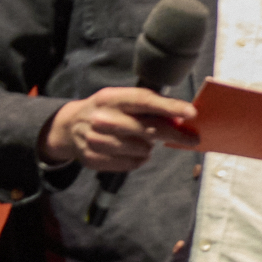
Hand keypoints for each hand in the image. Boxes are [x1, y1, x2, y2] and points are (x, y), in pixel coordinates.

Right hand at [41, 88, 197, 171]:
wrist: (69, 127)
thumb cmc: (107, 110)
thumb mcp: (122, 100)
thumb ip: (149, 107)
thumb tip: (180, 119)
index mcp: (110, 98)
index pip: (144, 101)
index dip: (170, 107)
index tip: (191, 112)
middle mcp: (102, 119)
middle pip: (148, 129)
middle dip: (174, 134)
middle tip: (193, 138)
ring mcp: (96, 141)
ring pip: (143, 149)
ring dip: (150, 146)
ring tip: (141, 139)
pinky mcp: (95, 159)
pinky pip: (133, 163)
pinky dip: (139, 158)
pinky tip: (132, 150)